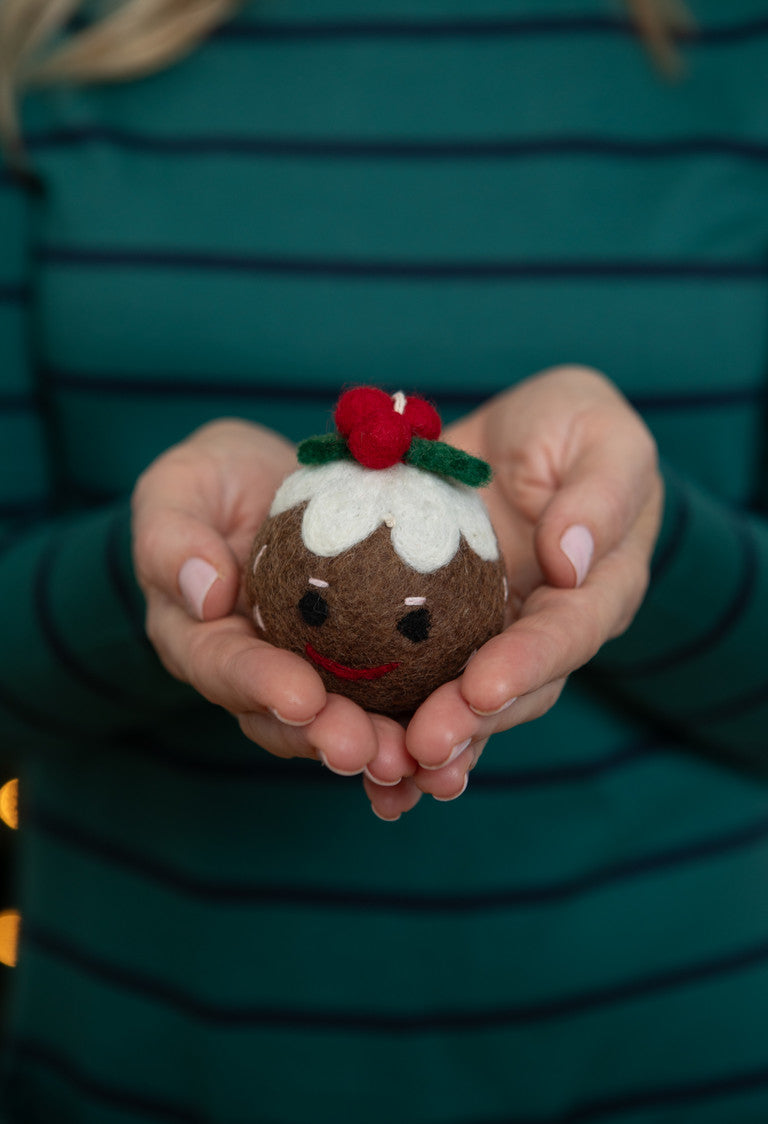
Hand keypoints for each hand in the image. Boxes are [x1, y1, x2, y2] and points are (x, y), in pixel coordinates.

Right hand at [132, 419, 415, 785]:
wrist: (267, 481)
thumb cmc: (213, 479)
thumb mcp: (178, 487)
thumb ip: (172, 539)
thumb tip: (205, 593)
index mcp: (199, 636)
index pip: (224, 667)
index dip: (261, 687)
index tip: (302, 698)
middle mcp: (252, 669)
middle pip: (284, 716)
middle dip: (327, 738)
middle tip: (370, 752)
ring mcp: (306, 671)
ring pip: (338, 720)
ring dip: (376, 745)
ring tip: (416, 760)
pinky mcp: (356, 662)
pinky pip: (385, 695)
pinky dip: (415, 718)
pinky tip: (458, 735)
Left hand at [394, 365, 663, 804]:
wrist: (517, 439)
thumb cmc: (571, 427)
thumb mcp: (603, 432)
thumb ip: (601, 491)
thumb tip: (570, 560)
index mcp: (597, 589)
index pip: (568, 633)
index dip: (528, 664)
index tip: (481, 687)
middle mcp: (546, 629)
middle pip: (514, 689)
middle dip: (469, 723)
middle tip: (420, 747)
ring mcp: (492, 640)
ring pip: (464, 704)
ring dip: (427, 741)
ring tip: (384, 772)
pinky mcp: (442, 637)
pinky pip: (417, 682)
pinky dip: (389, 721)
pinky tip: (350, 756)